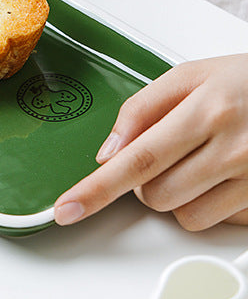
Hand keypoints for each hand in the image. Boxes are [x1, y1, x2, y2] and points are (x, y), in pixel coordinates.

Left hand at [54, 54, 247, 230]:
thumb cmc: (245, 81)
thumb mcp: (189, 75)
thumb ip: (142, 109)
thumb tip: (109, 152)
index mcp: (206, 111)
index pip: (138, 159)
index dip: (97, 188)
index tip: (67, 208)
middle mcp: (233, 150)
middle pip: (156, 194)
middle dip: (146, 181)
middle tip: (168, 151)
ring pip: (185, 216)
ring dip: (177, 195)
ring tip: (198, 160)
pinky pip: (220, 223)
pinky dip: (210, 204)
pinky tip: (223, 174)